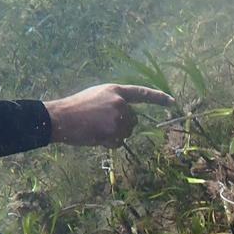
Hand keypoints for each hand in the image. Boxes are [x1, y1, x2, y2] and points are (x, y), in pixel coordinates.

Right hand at [43, 84, 173, 147]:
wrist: (61, 117)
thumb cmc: (75, 107)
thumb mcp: (97, 95)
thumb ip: (114, 101)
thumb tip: (127, 115)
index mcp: (116, 90)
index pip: (142, 93)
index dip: (158, 98)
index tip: (172, 102)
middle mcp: (120, 103)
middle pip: (133, 120)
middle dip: (122, 124)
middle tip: (100, 123)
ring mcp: (118, 118)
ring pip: (126, 132)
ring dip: (115, 134)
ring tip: (96, 128)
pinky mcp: (114, 132)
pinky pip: (118, 142)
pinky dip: (109, 143)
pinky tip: (95, 136)